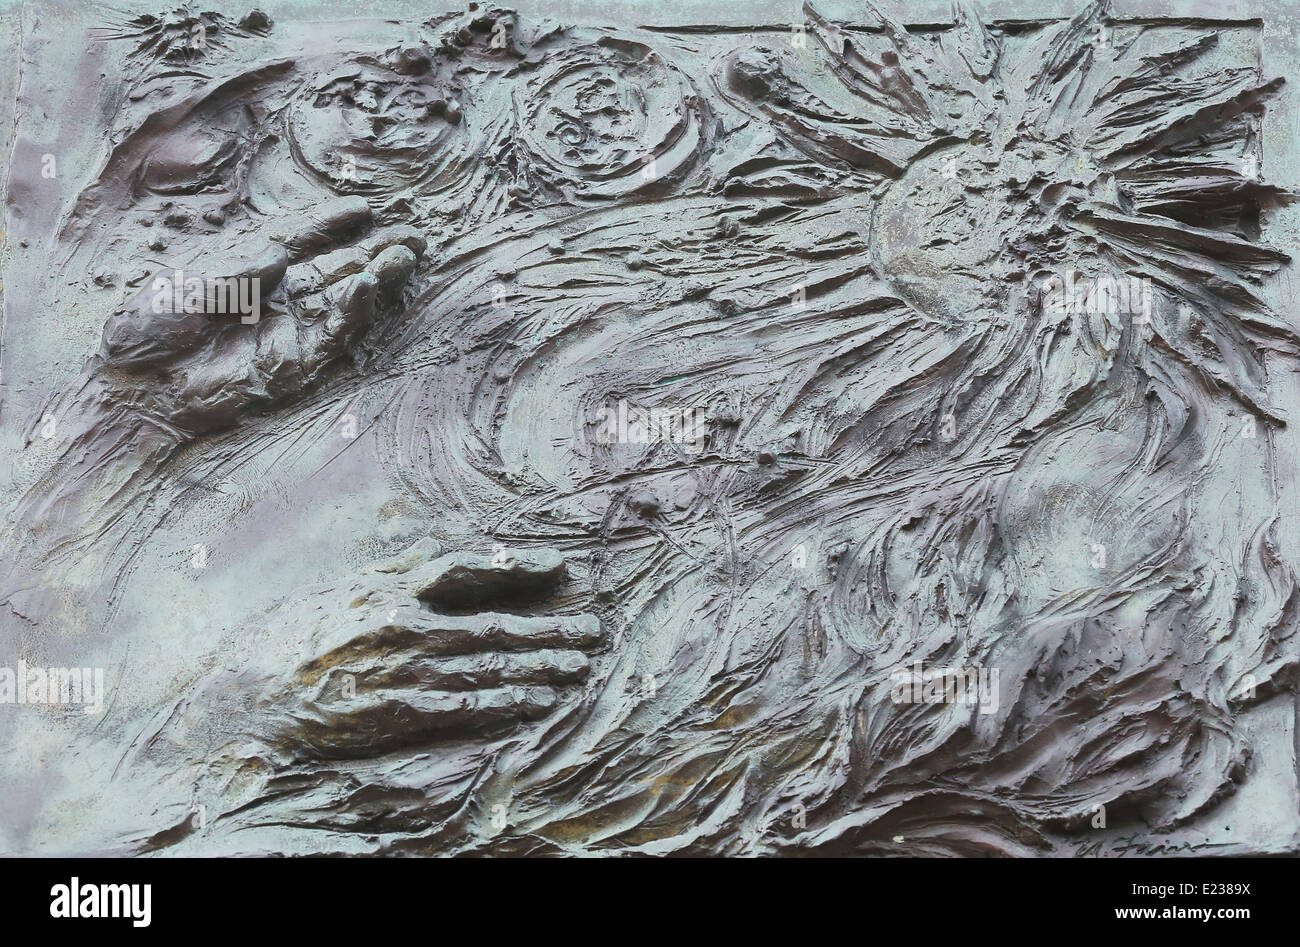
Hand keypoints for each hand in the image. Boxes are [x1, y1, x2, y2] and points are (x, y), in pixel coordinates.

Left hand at [95, 196, 423, 437]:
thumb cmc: (147, 330)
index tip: (364, 209)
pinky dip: (353, 309)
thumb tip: (277, 253)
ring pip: (345, 299)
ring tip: (405, 256)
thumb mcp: (185, 287)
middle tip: (413, 235)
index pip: (300, 239)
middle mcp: (278, 297)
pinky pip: (332, 334)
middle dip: (374, 250)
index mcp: (248, 268)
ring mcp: (289, 330)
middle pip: (336, 267)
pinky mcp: (295, 364)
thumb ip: (234, 271)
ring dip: (376, 277)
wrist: (134, 386)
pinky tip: (368, 284)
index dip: (332, 224)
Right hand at [248, 540, 603, 760]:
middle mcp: (404, 625)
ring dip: (541, 666)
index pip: (470, 566)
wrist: (243, 699)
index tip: (559, 564)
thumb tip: (437, 553)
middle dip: (550, 628)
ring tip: (580, 665)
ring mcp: (404, 671)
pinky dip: (508, 703)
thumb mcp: (338, 589)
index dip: (519, 563)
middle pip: (495, 625)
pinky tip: (539, 701)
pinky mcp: (397, 713)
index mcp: (389, 588)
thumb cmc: (286, 640)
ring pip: (490, 667)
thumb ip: (392, 572)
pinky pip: (467, 707)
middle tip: (594, 629)